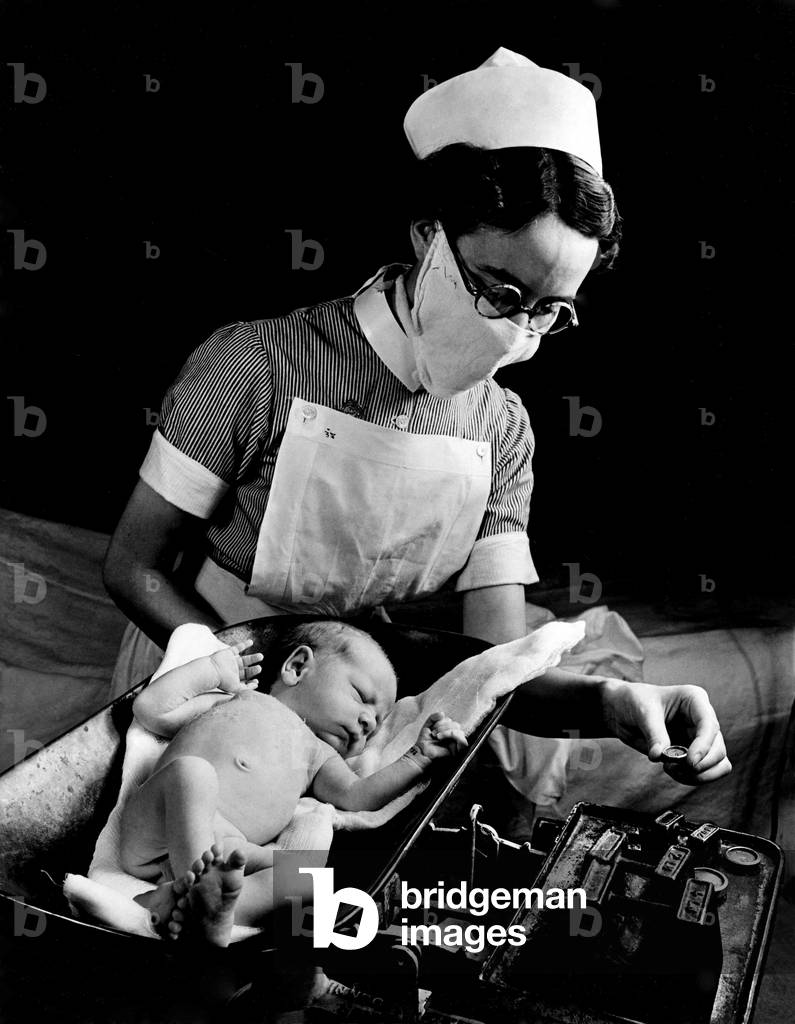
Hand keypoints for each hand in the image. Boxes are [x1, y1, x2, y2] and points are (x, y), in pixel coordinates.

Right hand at [209, 640, 262, 692]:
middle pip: (246, 670)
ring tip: (261, 656)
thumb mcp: (236, 688)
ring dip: (253, 658)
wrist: (212, 671)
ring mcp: (231, 661)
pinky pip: (238, 647)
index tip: (256, 681)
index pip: (245, 680)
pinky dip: (244, 644)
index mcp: (234, 679)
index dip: (251, 681)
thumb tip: (256, 685)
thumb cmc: (223, 681)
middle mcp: (233, 670)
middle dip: (253, 670)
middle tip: (259, 669)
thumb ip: (246, 688)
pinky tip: (251, 642)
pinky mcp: (228, 653)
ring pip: (244, 659)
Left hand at [415, 711, 467, 761]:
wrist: (421, 753)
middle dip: (444, 726)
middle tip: (433, 733)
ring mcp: (456, 744)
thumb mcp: (428, 725)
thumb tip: (443, 713)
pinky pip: (463, 741)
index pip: (451, 722)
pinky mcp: (458, 751)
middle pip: (456, 725)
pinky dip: (452, 735)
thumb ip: (434, 717)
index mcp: (447, 731)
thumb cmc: (425, 741)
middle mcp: (453, 737)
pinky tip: (440, 737)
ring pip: (459, 731)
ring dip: (446, 730)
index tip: (432, 727)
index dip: (442, 721)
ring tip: (436, 736)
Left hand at [600, 678, 730, 785]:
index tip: (690, 762)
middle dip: (699, 764)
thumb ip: (654, 733)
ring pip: (718, 764)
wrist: (623, 710)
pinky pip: (705, 772)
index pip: (710, 726)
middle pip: (718, 749)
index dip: (704, 746)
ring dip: (699, 775)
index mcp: (695, 700)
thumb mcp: (642, 712)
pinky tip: (672, 771)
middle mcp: (703, 719)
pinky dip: (692, 778)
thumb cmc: (634, 702)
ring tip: (671, 770)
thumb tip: (659, 755)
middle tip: (670, 766)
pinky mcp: (693, 753)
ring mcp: (700, 737)